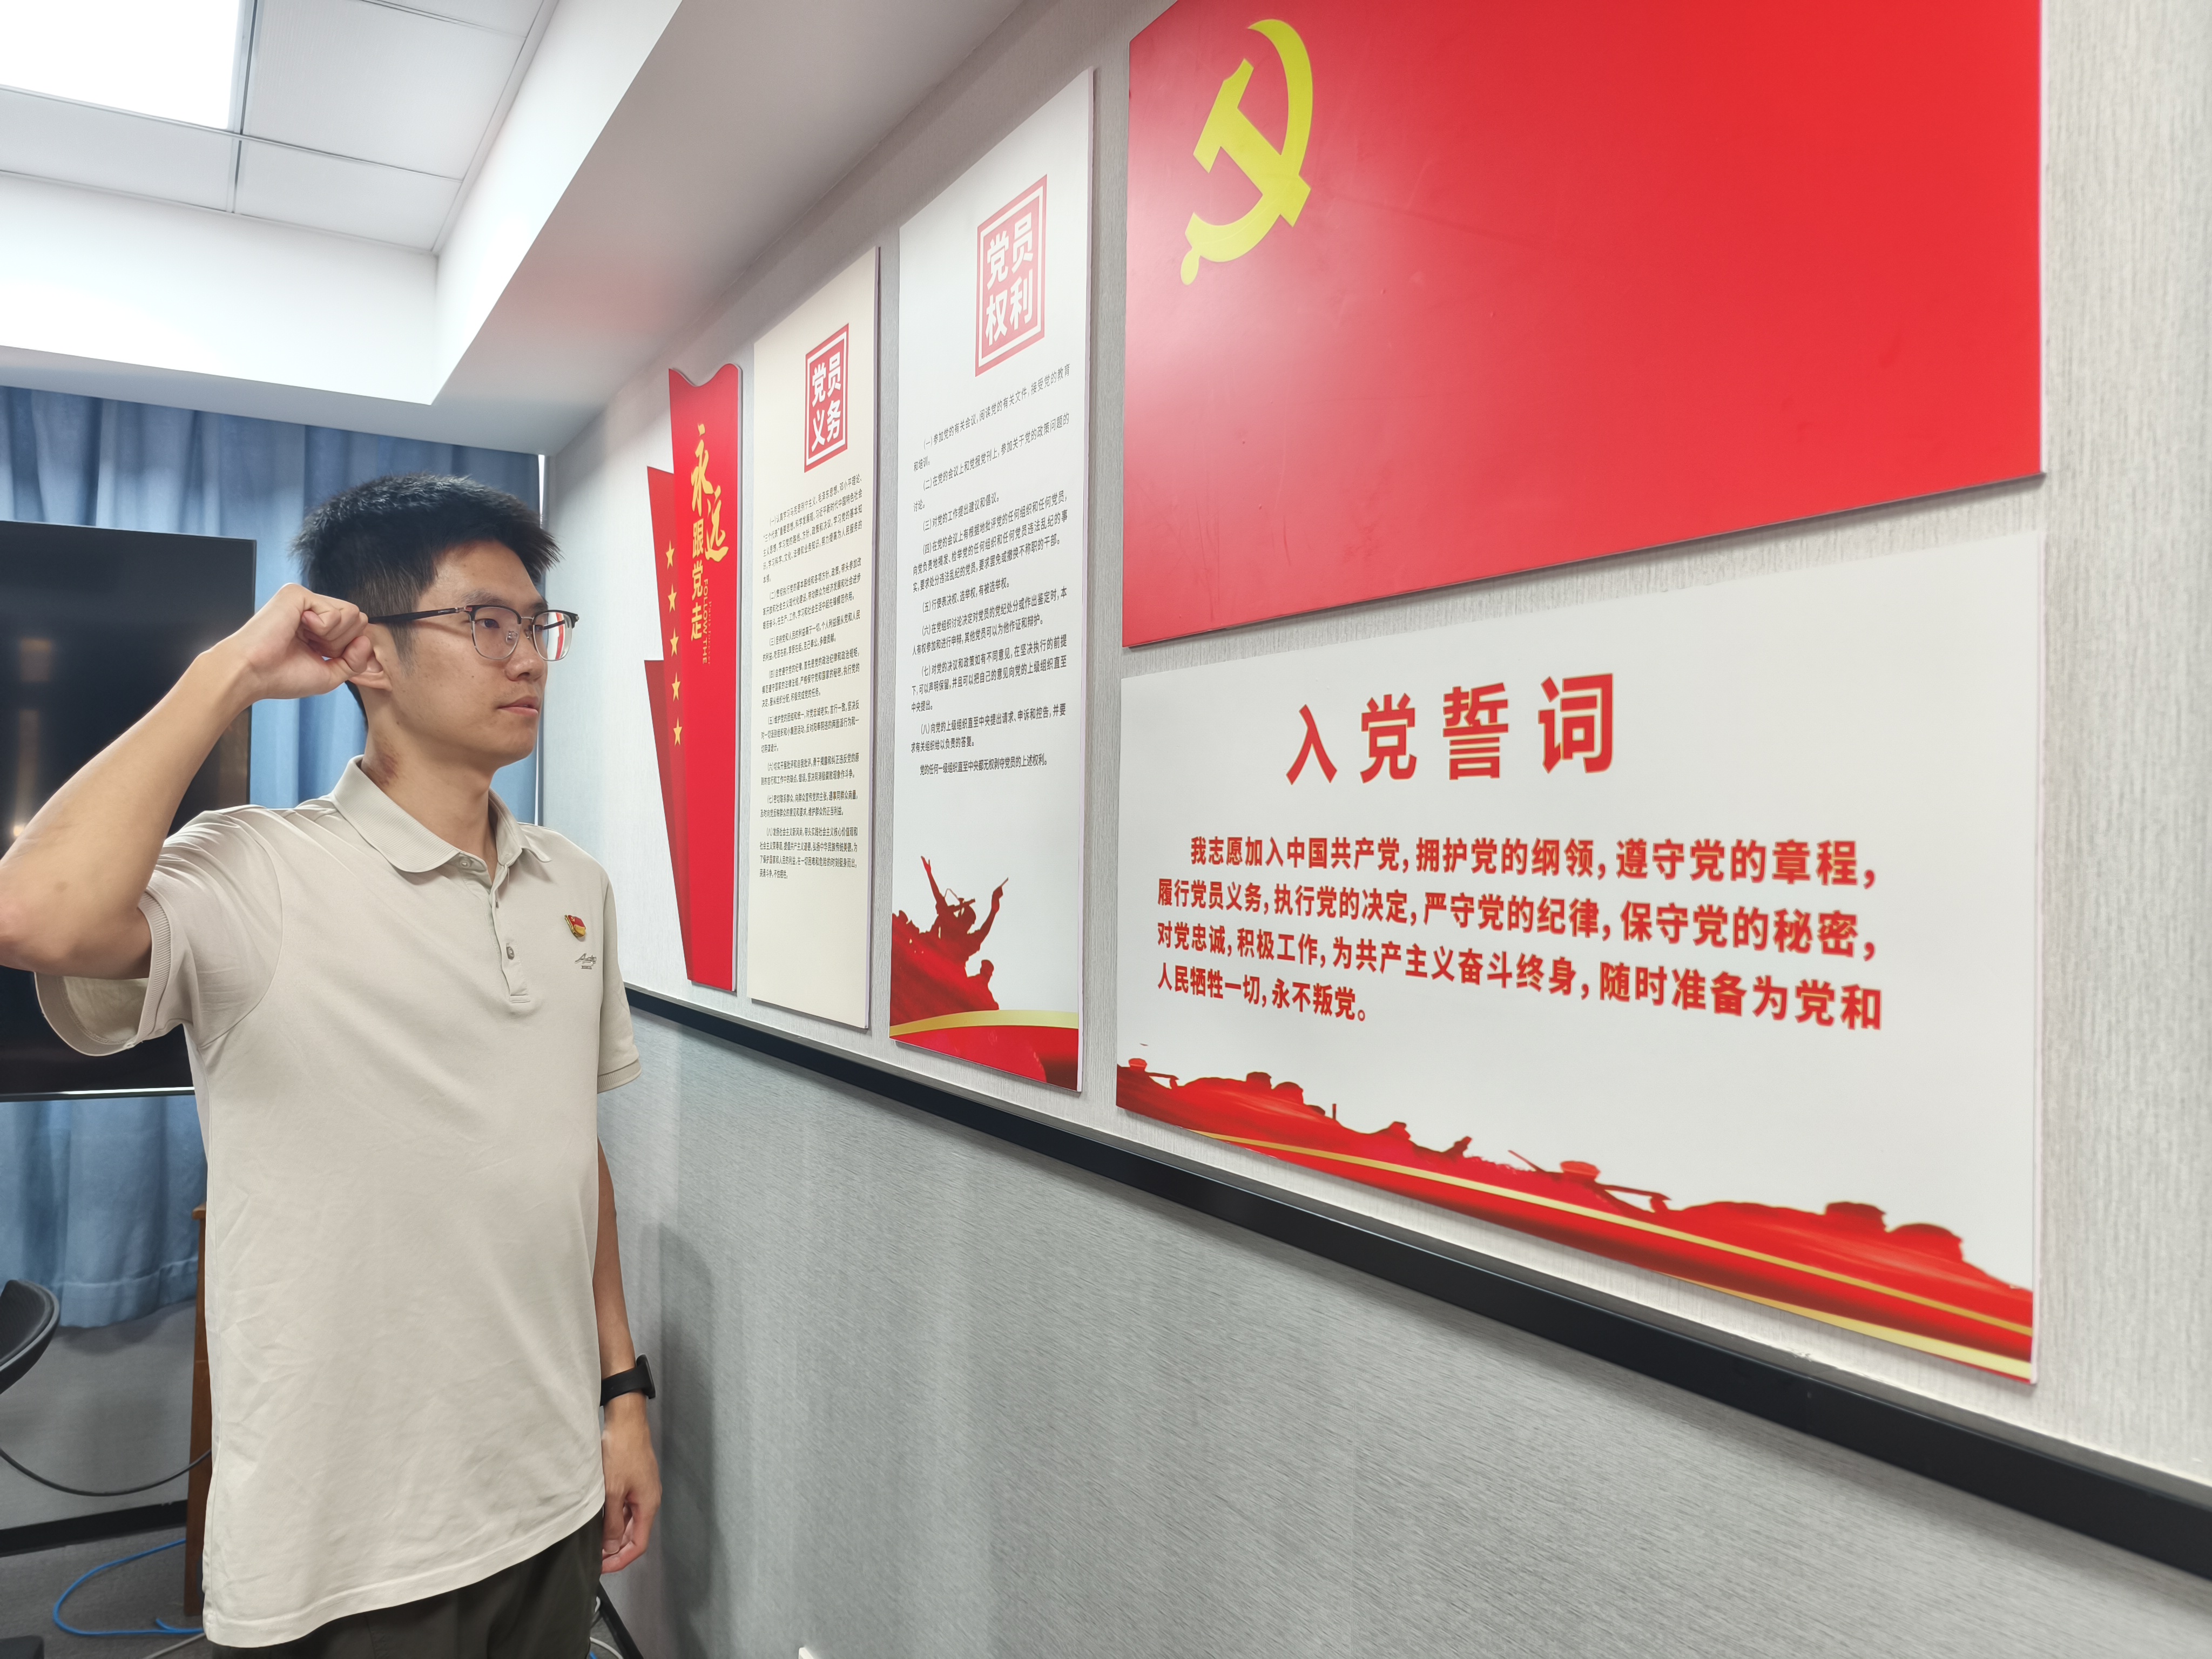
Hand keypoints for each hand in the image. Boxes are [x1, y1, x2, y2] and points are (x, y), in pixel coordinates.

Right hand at [211, 583, 371, 704]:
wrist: (251, 674)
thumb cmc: (282, 677)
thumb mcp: (330, 675)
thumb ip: (354, 660)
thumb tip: (366, 641)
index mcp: (319, 628)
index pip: (356, 631)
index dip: (346, 650)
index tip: (319, 657)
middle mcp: (313, 611)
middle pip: (358, 620)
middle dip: (341, 643)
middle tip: (311, 648)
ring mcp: (306, 600)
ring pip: (352, 614)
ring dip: (333, 637)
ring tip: (305, 639)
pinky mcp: (298, 594)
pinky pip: (336, 611)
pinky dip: (322, 629)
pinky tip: (298, 628)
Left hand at [599, 1394, 660, 1573]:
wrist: (626, 1421)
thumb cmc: (622, 1451)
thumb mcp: (613, 1491)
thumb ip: (613, 1522)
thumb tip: (611, 1548)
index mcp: (648, 1505)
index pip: (639, 1544)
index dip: (621, 1560)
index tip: (602, 1568)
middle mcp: (648, 1500)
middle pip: (635, 1535)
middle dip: (616, 1550)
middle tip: (594, 1559)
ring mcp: (642, 1490)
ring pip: (629, 1522)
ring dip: (613, 1535)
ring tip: (593, 1543)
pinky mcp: (634, 1481)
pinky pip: (626, 1508)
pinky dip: (613, 1519)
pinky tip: (599, 1521)